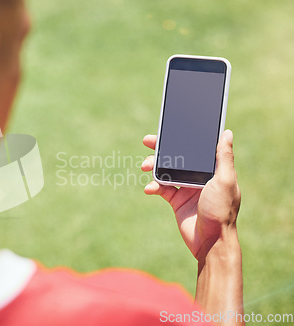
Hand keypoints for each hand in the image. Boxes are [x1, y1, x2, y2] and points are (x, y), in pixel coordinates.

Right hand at [141, 130, 240, 258]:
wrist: (211, 242)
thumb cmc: (222, 211)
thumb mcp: (225, 181)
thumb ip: (224, 157)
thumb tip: (226, 133)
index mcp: (213, 169)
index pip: (196, 148)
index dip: (182, 138)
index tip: (168, 129)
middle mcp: (200, 177)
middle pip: (178, 157)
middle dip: (162, 148)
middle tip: (147, 141)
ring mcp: (187, 189)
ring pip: (166, 170)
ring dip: (154, 166)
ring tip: (145, 166)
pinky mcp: (177, 201)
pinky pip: (161, 188)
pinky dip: (153, 186)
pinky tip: (149, 188)